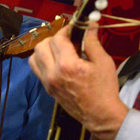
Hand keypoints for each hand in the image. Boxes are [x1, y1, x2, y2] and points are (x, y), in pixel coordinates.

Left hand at [28, 24, 128, 139]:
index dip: (66, 30)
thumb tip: (88, 24)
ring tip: (60, 50)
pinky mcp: (47, 89)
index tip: (74, 29)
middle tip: (68, 40)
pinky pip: (36, 69)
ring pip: (34, 57)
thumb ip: (92, 41)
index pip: (58, 38)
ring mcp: (48, 82)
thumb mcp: (103, 62)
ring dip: (45, 49)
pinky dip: (43, 61)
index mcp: (67, 65)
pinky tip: (57, 62)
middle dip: (54, 38)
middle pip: (41, 45)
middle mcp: (53, 73)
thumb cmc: (105, 88)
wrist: (101, 115)